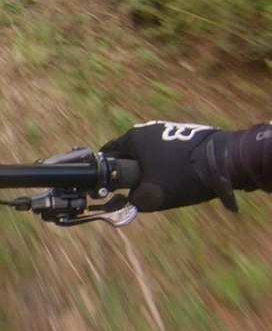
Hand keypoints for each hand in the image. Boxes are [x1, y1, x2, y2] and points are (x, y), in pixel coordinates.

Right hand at [100, 121, 235, 211]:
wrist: (225, 161)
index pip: (107, 154)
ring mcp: (167, 128)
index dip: (105, 172)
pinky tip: (176, 176)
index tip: (107, 187)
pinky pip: (165, 150)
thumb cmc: (181, 177)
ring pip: (148, 152)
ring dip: (148, 167)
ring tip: (157, 185)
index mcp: (132, 138)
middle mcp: (146, 128)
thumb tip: (119, 202)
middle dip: (128, 171)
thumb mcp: (149, 197)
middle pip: (128, 153)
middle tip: (133, 190)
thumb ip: (128, 201)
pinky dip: (165, 162)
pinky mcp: (184, 132)